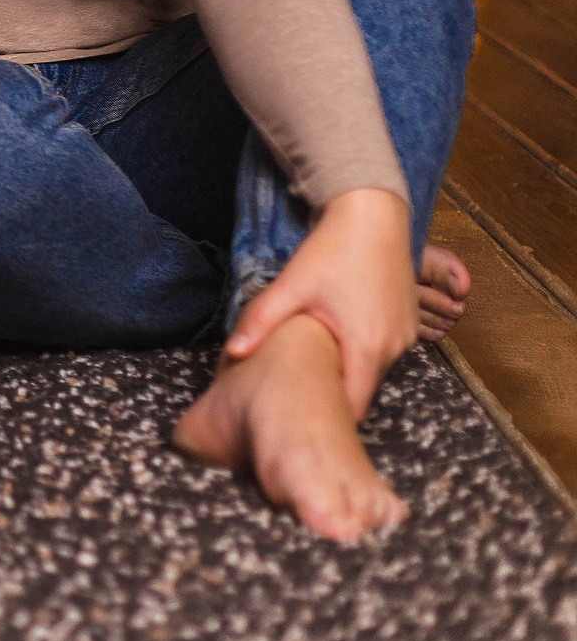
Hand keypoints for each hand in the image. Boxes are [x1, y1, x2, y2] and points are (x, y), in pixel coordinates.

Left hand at [225, 187, 417, 418]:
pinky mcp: (408, 324)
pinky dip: (361, 354)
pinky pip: (383, 352)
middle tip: (298, 402)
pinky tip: (335, 344)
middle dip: (333, 399)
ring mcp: (406, 337)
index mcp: (367, 347)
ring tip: (312, 373)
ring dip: (347, 373)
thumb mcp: (292, 286)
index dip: (327, 419)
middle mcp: (393, 348)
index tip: (301, 425)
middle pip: (362, 391)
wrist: (373, 215)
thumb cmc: (333, 250)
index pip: (351, 406)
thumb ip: (261, 321)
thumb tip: (233, 354)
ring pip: (372, 371)